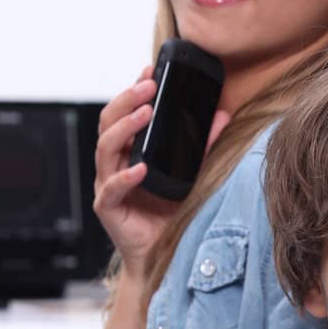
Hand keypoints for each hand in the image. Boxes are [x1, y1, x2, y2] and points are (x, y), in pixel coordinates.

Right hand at [94, 67, 228, 277]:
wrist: (167, 258)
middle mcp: (116, 165)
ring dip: (124, 128)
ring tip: (145, 113)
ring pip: (105, 148)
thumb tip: (221, 115)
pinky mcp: (109, 208)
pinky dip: (125, 176)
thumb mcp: (193, 175)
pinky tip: (140, 168)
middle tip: (147, 86)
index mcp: (131, 152)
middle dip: (127, 101)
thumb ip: (203, 147)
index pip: (125, 114)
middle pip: (109, 123)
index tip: (149, 71)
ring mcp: (109, 185)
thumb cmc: (174, 215)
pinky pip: (112, 188)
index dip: (133, 91)